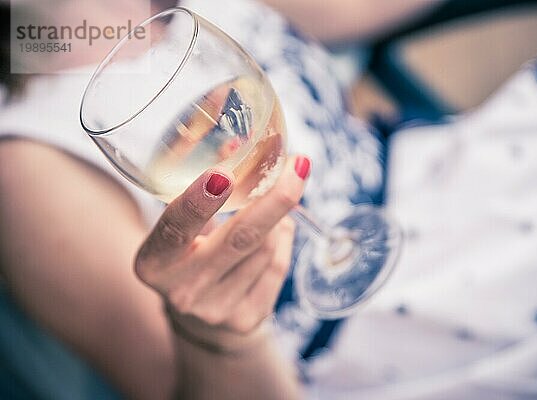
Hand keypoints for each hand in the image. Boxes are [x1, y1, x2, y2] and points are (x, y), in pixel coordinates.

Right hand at [135, 156, 310, 353]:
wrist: (198, 313)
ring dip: (274, 220)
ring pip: (266, 247)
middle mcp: (183, 291)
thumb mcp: (181, 223)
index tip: (222, 175)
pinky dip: (281, 241)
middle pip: (239, 240)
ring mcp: (217, 310)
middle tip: (298, 166)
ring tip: (262, 213)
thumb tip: (240, 144)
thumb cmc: (188, 252)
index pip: (174, 229)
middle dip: (273, 199)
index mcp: (154, 262)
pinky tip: (271, 237)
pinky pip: (278, 265)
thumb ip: (202, 186)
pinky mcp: (247, 319)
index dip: (198, 202)